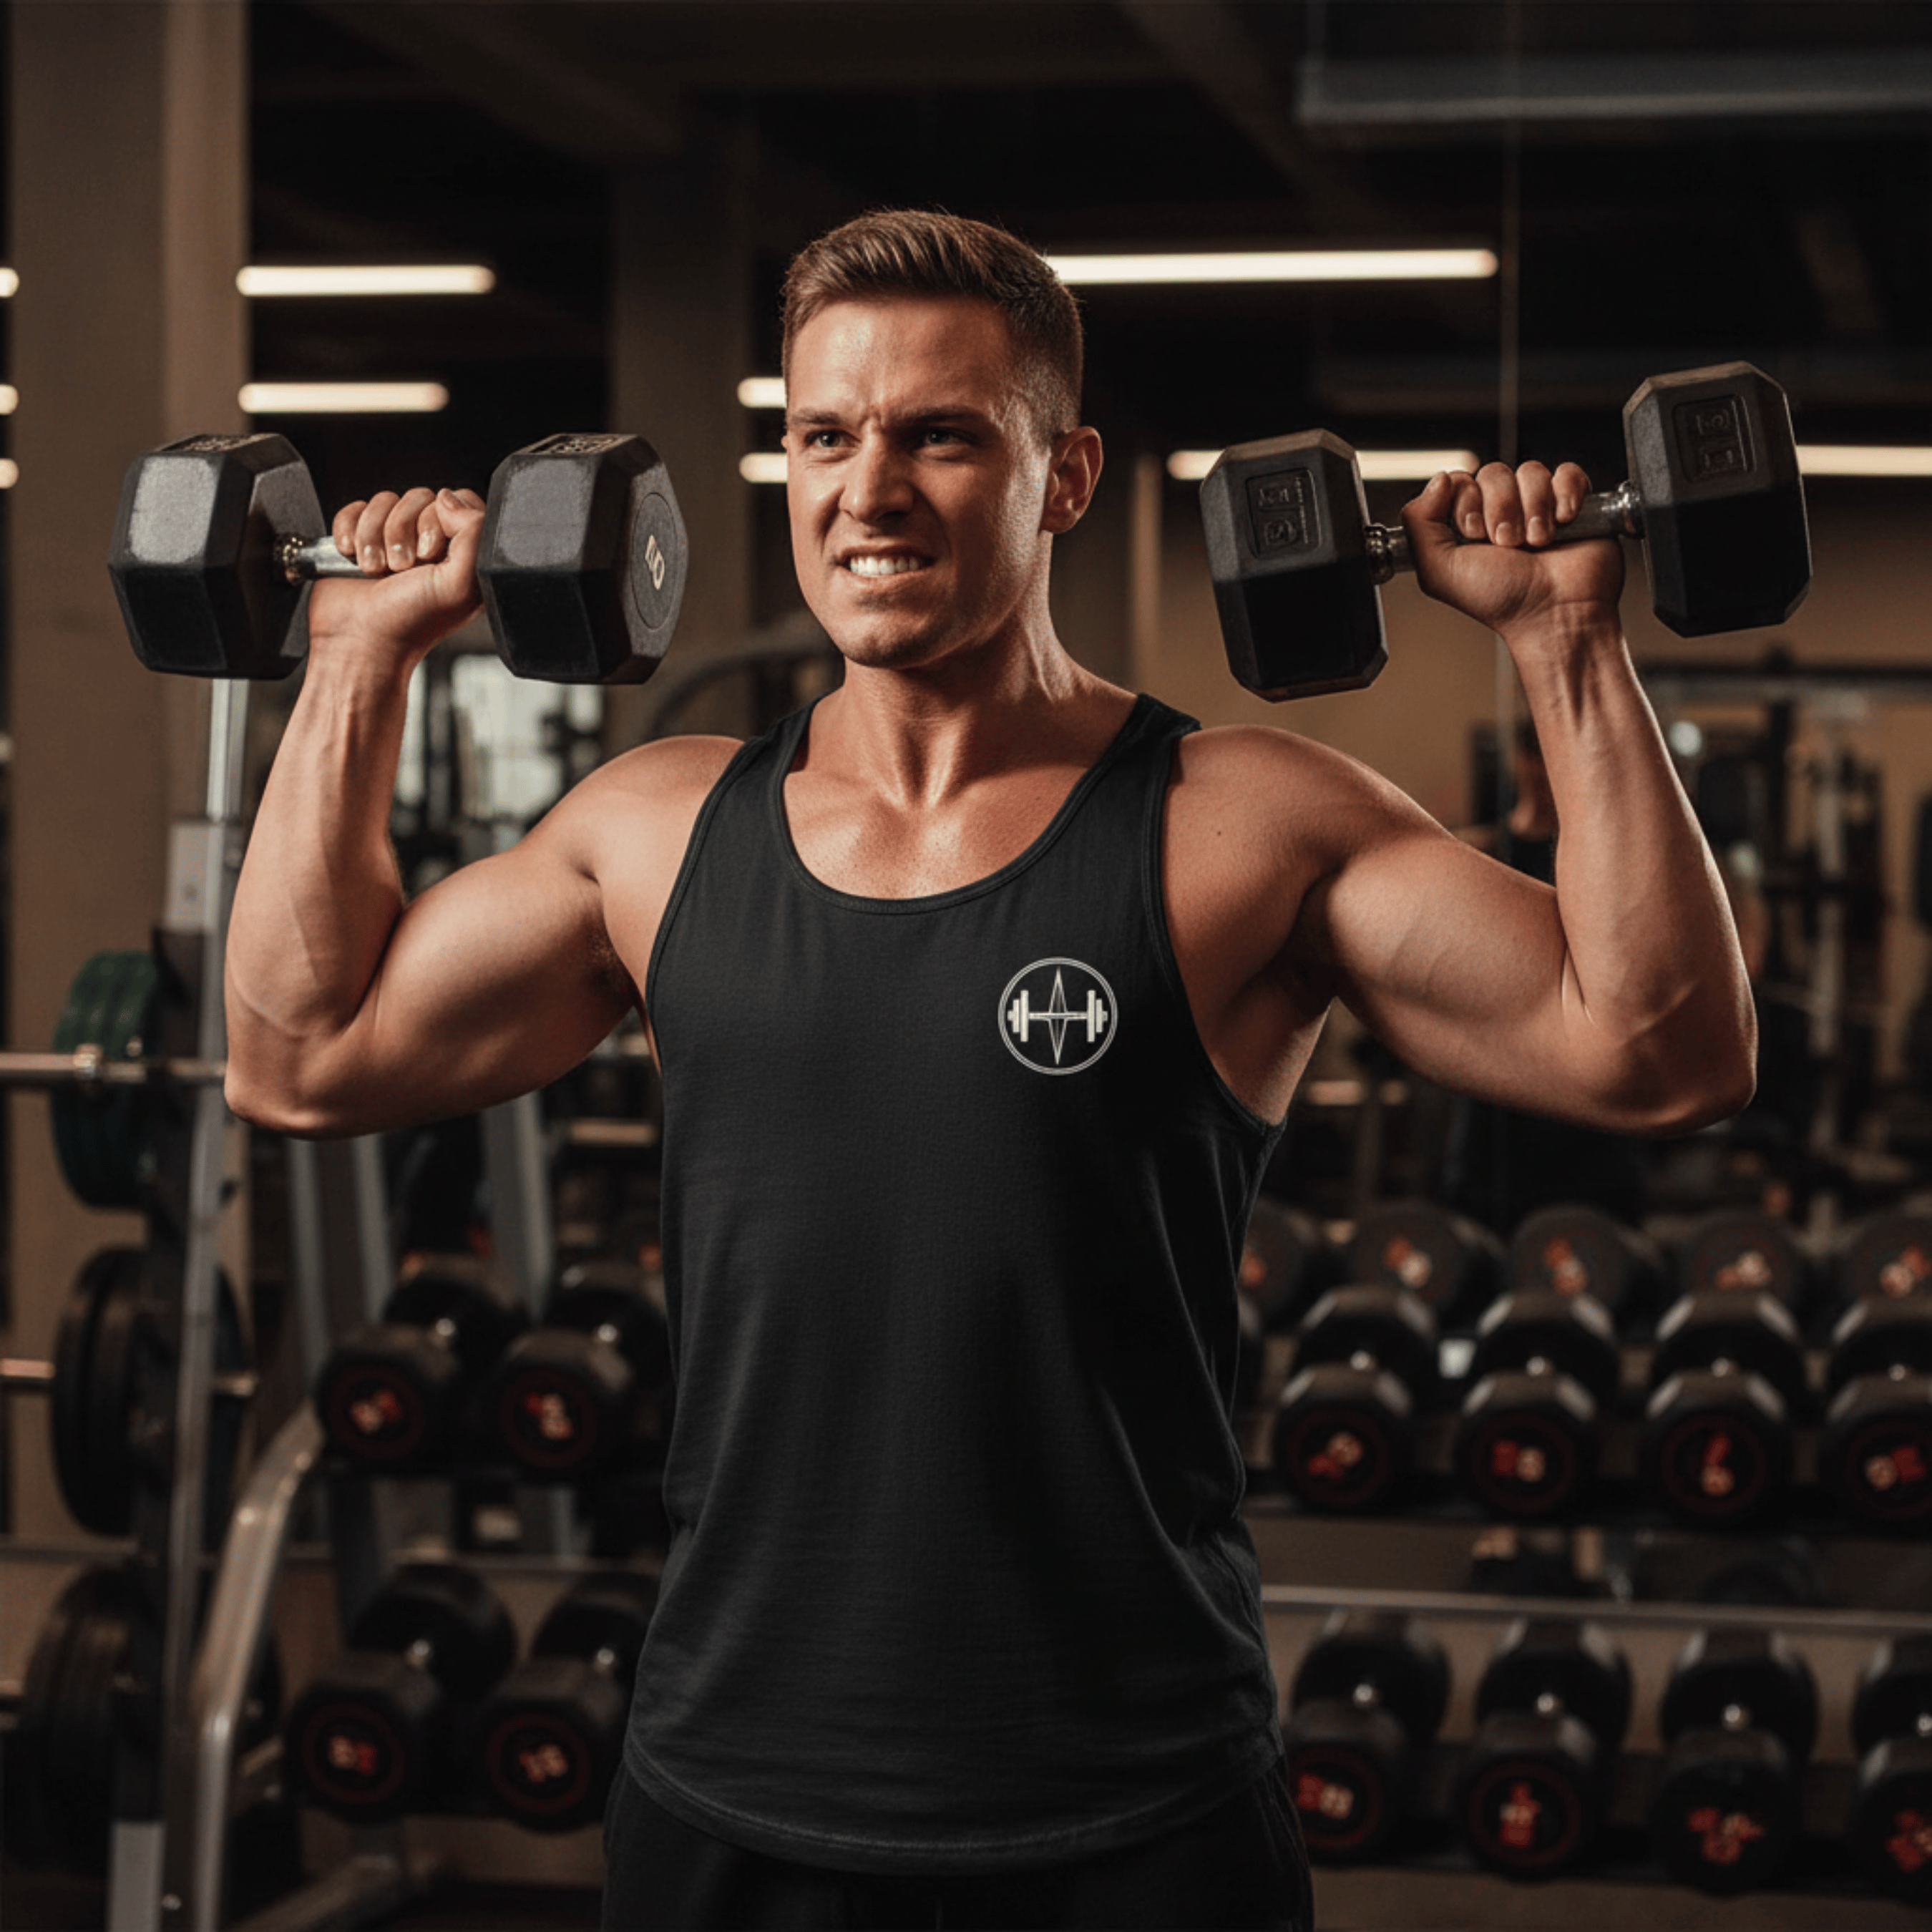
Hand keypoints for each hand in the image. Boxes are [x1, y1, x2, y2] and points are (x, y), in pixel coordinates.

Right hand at [308, 485, 486, 668]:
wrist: (358, 642)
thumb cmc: (410, 623)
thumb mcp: (460, 585)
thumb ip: (474, 534)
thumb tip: (448, 497)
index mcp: (462, 555)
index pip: (460, 502)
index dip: (440, 519)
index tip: (430, 553)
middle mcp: (430, 546)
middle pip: (420, 497)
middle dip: (403, 531)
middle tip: (401, 568)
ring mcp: (393, 541)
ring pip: (385, 501)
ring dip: (374, 536)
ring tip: (376, 570)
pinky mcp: (359, 539)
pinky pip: (355, 508)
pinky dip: (349, 530)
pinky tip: (353, 559)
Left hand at [1401, 461, 1624, 637]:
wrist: (1553, 612)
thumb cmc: (1501, 601)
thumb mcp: (1438, 570)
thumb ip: (1419, 523)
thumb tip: (1439, 479)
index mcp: (1468, 524)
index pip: (1459, 481)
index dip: (1466, 502)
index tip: (1473, 534)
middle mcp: (1501, 512)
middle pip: (1494, 474)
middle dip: (1500, 510)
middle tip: (1507, 544)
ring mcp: (1538, 505)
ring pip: (1530, 472)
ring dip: (1533, 510)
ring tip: (1535, 543)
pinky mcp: (1572, 502)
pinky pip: (1567, 474)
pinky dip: (1565, 496)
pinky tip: (1563, 524)